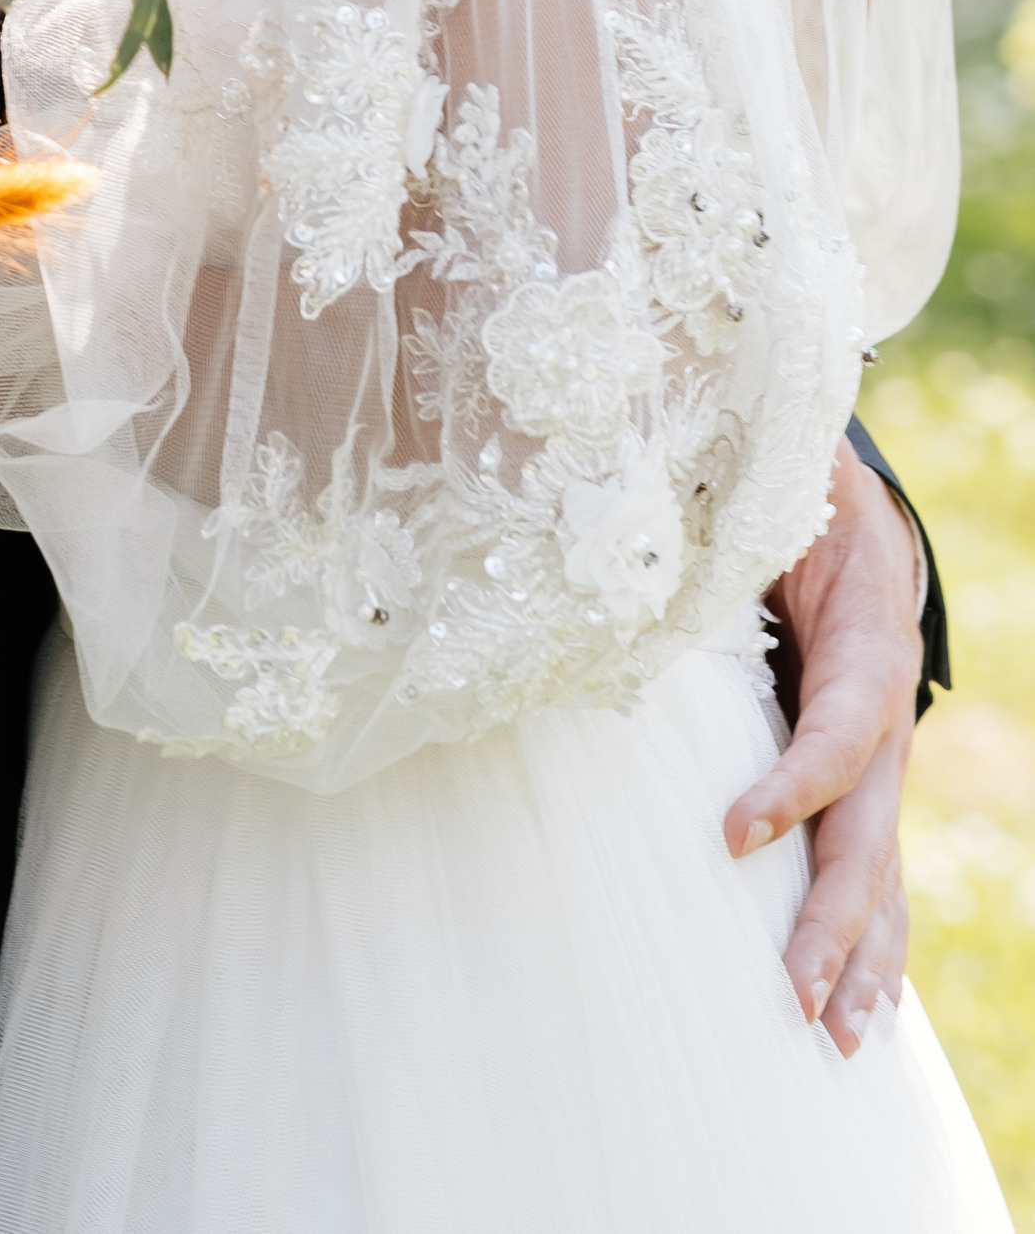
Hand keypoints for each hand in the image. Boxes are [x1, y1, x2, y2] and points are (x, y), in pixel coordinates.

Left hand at [725, 437, 922, 1054]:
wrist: (865, 523)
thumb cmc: (799, 502)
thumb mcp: (776, 486)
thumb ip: (722, 499)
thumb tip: (636, 501)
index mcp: (864, 644)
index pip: (838, 729)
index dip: (794, 785)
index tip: (733, 837)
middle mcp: (883, 715)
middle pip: (867, 830)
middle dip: (836, 918)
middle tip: (794, 993)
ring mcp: (882, 762)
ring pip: (880, 870)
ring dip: (860, 955)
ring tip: (834, 1035)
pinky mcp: (864, 786)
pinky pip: (877, 872)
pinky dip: (873, 945)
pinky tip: (859, 1010)